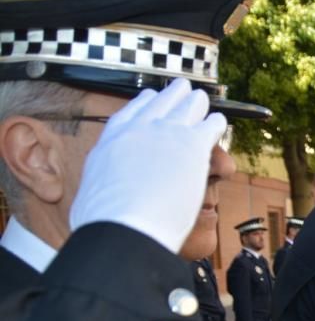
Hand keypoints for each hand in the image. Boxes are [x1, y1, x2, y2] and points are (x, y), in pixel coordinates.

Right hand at [69, 78, 227, 252]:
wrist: (125, 226)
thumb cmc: (105, 222)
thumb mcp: (90, 193)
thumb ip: (101, 186)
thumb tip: (95, 203)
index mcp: (113, 139)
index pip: (132, 111)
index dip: (146, 103)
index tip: (152, 99)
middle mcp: (140, 129)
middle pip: (163, 101)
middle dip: (175, 97)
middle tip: (185, 93)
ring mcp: (167, 133)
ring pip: (189, 105)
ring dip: (197, 104)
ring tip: (202, 103)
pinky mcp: (193, 145)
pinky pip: (211, 125)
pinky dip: (215, 124)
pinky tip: (218, 124)